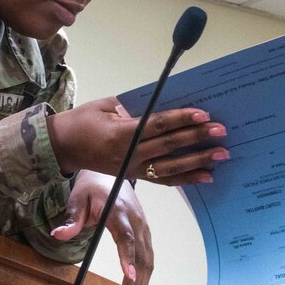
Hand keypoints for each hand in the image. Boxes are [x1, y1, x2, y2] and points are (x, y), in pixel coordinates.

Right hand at [47, 97, 229, 185]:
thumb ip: (134, 107)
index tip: (203, 114)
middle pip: (169, 146)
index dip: (181, 119)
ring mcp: (133, 168)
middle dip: (196, 138)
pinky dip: (186, 178)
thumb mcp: (105, 106)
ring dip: (198, 161)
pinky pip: (164, 179)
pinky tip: (206, 175)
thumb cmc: (83, 120)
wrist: (62, 147)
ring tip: (221, 155)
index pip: (157, 125)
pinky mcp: (135, 176)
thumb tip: (165, 106)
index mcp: (121, 133)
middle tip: (221, 132)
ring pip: (171, 167)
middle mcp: (129, 154)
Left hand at [50, 170, 152, 284]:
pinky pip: (148, 260)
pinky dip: (143, 280)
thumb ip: (71, 219)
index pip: (126, 236)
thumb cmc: (92, 188)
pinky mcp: (146, 235)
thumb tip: (58, 235)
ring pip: (148, 262)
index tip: (128, 275)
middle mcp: (136, 221)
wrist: (112, 175)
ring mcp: (144, 228)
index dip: (128, 256)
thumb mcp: (77, 199)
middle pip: (141, 256)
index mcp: (119, 211)